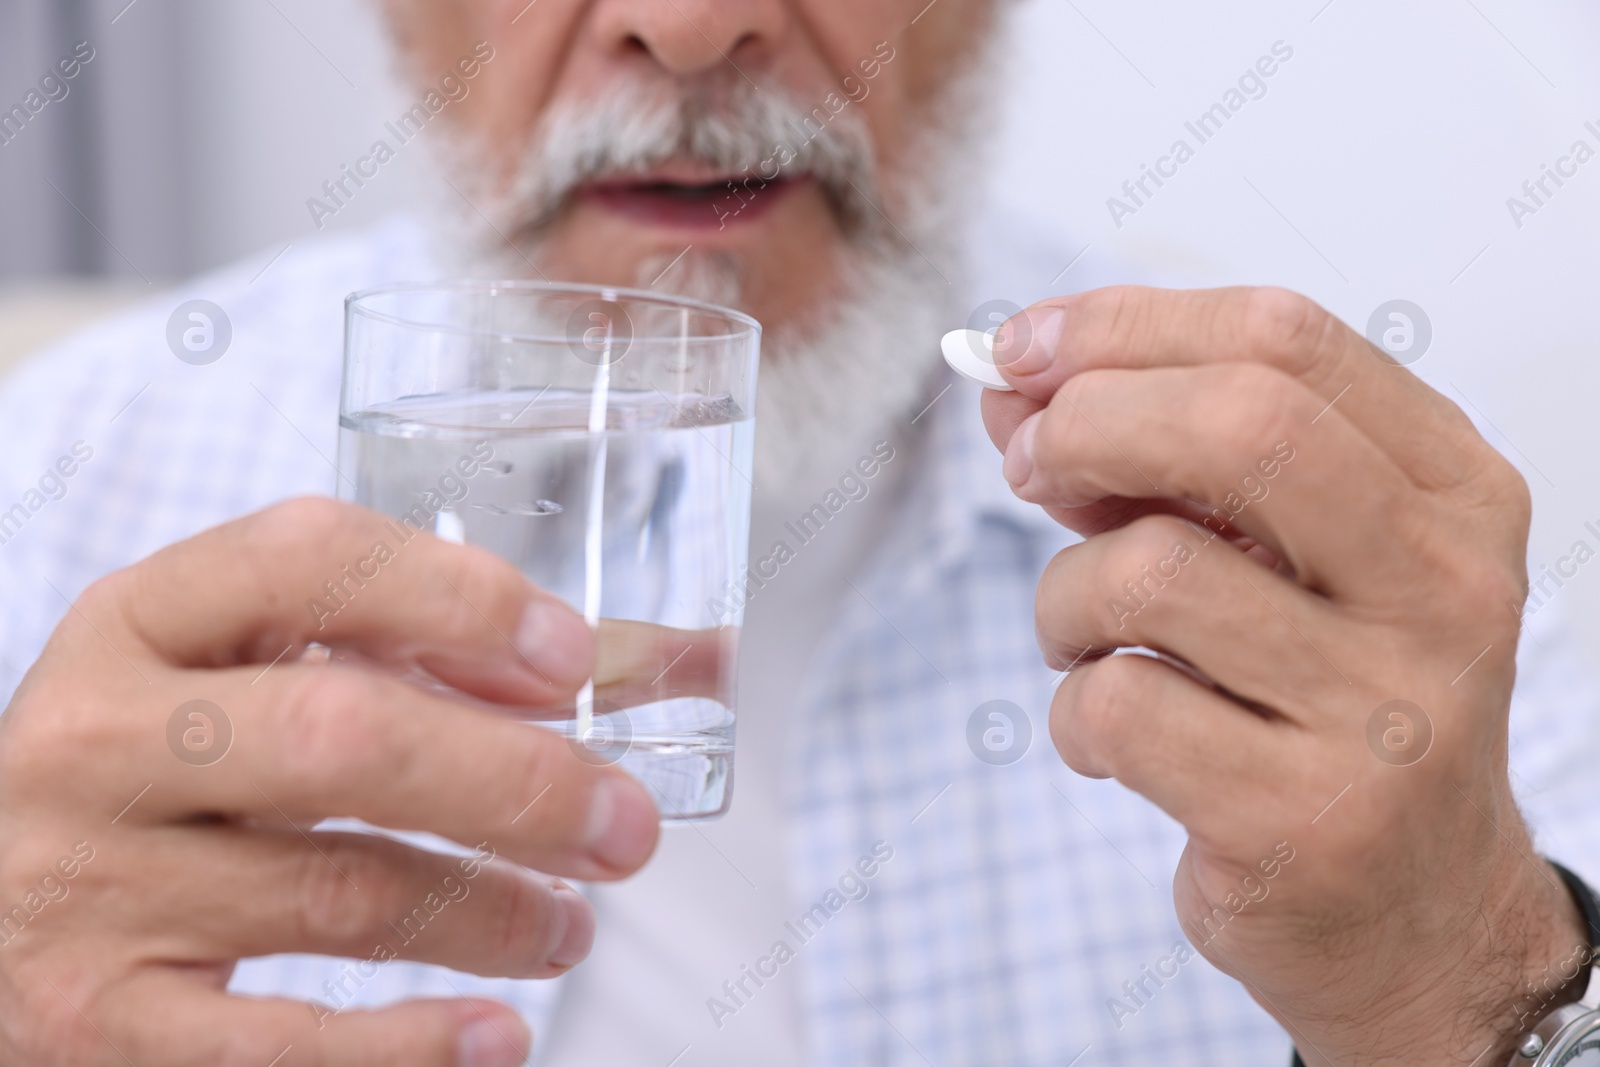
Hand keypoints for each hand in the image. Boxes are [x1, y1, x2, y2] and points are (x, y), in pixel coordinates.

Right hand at [0, 497, 660, 1066]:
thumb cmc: (163, 771)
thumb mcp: (249, 678)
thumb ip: (428, 657)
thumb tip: (673, 661)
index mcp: (144, 621)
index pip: (308, 558)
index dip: (458, 596)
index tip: (573, 657)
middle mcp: (103, 739)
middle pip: (343, 736)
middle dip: (516, 782)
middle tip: (627, 826)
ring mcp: (92, 886)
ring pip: (338, 893)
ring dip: (493, 912)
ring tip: (574, 924)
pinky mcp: (97, 1023)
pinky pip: (277, 1048)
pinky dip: (407, 1046)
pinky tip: (495, 1035)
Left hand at [982, 287, 1584, 1065]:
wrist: (1413, 917)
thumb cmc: (1322, 706)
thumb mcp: (1271, 558)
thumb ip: (1153, 463)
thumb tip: (1008, 389)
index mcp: (1453, 491)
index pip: (1285, 340)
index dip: (1125, 324)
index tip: (1023, 348)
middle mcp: (1445, 589)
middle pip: (1240, 424)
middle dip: (1089, 422)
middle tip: (1027, 465)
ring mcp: (1386, 712)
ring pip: (1153, 571)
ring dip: (1065, 596)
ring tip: (1083, 639)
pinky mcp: (1305, 820)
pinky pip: (1116, 705)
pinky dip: (1072, 708)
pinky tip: (1110, 736)